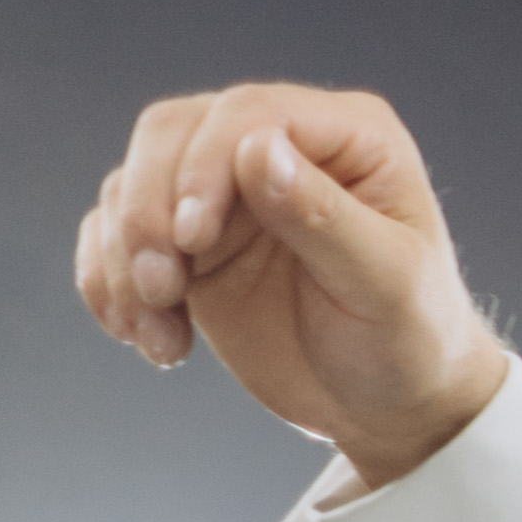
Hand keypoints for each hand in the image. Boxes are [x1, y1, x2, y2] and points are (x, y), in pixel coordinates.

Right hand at [72, 85, 512, 486]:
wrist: (391, 406)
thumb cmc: (412, 339)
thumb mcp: (386, 284)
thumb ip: (322, 215)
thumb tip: (258, 148)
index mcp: (350, 136)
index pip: (248, 115)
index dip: (202, 167)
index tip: (192, 240)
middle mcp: (281, 148)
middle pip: (170, 134)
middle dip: (147, 212)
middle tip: (161, 290)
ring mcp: (227, 191)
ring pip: (131, 185)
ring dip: (125, 259)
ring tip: (160, 335)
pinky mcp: (188, 240)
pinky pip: (113, 234)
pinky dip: (109, 283)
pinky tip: (149, 337)